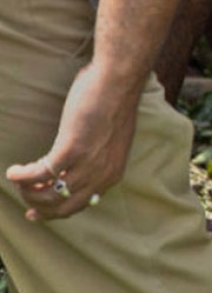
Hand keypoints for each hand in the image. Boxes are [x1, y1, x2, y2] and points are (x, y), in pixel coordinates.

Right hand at [6, 64, 138, 220]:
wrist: (118, 81)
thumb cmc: (113, 102)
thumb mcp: (110, 139)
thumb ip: (98, 155)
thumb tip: (77, 162)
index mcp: (112, 173)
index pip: (82, 203)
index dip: (58, 210)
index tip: (37, 210)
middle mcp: (102, 174)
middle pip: (65, 206)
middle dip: (41, 208)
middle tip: (25, 204)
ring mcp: (88, 163)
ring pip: (50, 194)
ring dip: (28, 191)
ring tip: (18, 179)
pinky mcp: (73, 149)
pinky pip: (41, 174)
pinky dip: (23, 176)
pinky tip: (13, 172)